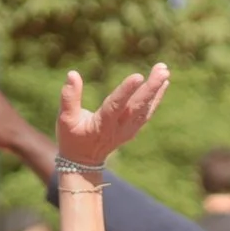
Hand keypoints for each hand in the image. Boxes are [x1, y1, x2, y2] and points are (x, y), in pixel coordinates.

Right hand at [54, 63, 170, 165]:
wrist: (84, 161)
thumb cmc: (72, 137)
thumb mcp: (65, 119)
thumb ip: (69, 98)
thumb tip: (73, 74)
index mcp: (102, 125)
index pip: (115, 106)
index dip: (126, 91)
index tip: (138, 76)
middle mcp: (119, 128)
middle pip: (137, 106)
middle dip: (151, 87)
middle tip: (162, 69)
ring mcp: (128, 130)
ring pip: (146, 109)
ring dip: (156, 89)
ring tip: (164, 70)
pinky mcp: (133, 129)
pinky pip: (147, 112)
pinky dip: (156, 98)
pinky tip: (164, 82)